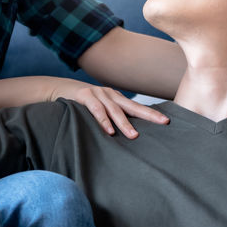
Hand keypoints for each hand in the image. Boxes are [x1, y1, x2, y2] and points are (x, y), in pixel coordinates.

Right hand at [46, 78, 169, 138]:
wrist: (60, 90)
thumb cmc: (82, 105)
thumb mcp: (100, 109)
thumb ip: (112, 119)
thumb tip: (129, 136)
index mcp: (117, 99)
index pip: (137, 108)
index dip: (152, 114)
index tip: (167, 122)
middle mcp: (110, 95)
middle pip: (133, 106)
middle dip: (149, 115)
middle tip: (163, 123)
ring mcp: (98, 94)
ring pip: (115, 110)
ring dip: (124, 123)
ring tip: (134, 136)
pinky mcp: (84, 96)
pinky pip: (96, 110)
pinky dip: (103, 121)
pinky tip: (109, 131)